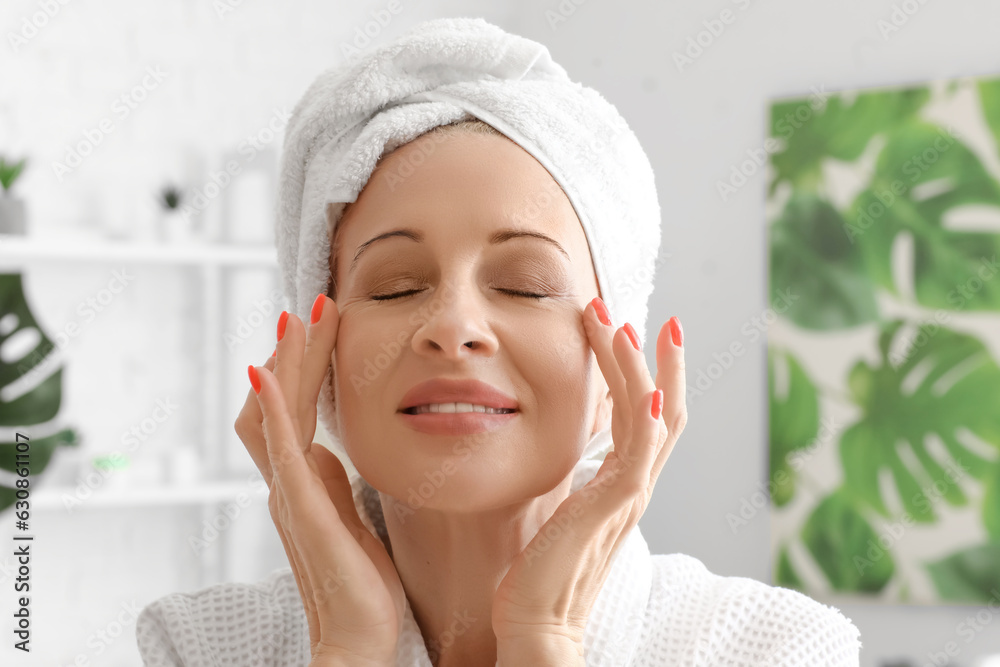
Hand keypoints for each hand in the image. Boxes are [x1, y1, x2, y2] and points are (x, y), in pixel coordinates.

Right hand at [234, 295, 405, 665]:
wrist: (361, 637)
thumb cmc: (363, 582)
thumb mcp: (354, 515)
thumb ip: (337, 484)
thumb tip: (332, 451)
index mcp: (305, 480)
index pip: (294, 408)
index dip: (304, 365)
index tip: (324, 322)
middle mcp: (288, 480)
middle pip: (278, 400)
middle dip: (295, 350)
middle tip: (315, 303)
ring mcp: (288, 492)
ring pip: (274, 412)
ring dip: (286, 362)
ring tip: (301, 318)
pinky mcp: (298, 508)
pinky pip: (277, 448)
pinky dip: (270, 407)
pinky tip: (266, 372)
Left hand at [491, 297, 686, 657]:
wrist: (536, 624)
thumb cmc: (538, 575)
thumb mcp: (556, 513)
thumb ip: (570, 484)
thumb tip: (565, 461)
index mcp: (619, 485)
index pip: (641, 418)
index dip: (640, 374)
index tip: (630, 333)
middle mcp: (632, 486)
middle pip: (661, 409)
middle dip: (654, 359)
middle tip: (645, 316)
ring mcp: (629, 495)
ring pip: (652, 417)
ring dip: (641, 367)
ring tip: (626, 325)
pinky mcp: (615, 505)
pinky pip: (641, 452)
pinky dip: (647, 416)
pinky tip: (646, 386)